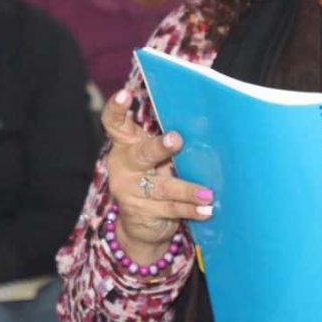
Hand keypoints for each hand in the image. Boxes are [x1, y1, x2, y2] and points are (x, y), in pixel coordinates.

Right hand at [103, 89, 213, 263]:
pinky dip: (190, 209)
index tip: (126, 94)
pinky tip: (206, 210)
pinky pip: (170, 208)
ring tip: (207, 193)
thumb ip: (168, 143)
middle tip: (176, 139)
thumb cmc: (154, 178)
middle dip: (159, 147)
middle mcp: (124, 165)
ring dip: (187, 189)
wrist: (140, 227)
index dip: (117, 108)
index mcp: (126, 144)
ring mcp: (130, 191)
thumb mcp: (156, 158)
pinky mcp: (141, 212)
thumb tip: (205, 125)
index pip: (114, 123)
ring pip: (161, 187)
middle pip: (142, 154)